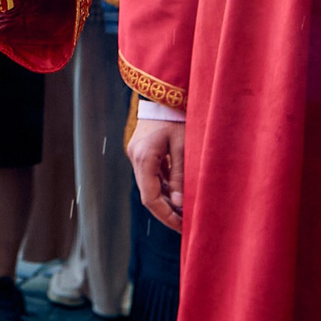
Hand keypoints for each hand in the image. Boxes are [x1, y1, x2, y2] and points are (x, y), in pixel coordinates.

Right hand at [129, 117, 184, 231]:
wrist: (164, 93)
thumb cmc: (177, 117)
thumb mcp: (183, 147)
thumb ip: (180, 176)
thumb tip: (179, 204)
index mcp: (144, 157)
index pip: (150, 197)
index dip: (165, 215)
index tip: (181, 227)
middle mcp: (136, 157)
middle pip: (148, 194)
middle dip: (166, 211)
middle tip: (184, 225)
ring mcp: (136, 154)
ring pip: (149, 185)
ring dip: (165, 200)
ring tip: (184, 213)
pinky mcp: (141, 151)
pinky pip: (151, 175)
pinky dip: (163, 187)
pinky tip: (178, 194)